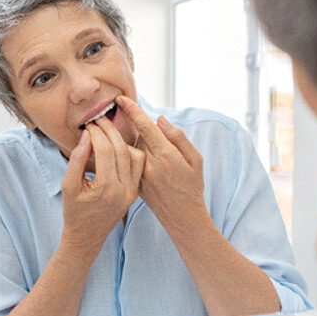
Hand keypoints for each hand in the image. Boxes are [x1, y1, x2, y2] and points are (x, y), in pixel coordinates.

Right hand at [60, 118, 144, 262]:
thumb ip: (76, 159)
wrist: (87, 236)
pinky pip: (138, 165)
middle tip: (99, 120)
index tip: (89, 125)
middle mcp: (124, 190)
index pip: (105, 150)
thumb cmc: (74, 211)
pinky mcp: (135, 192)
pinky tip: (117, 145)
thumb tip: (87, 135)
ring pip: (134, 155)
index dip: (97, 134)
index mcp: (106, 189)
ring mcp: (132, 192)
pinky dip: (129, 151)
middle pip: (121, 150)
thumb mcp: (68, 185)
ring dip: (122, 140)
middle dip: (109, 131)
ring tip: (107, 130)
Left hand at [116, 96, 204, 229]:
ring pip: (131, 147)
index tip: (121, 98)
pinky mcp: (133, 182)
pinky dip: (130, 154)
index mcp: (166, 155)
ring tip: (151, 152)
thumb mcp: (196, 159)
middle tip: (151, 135)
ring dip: (136, 142)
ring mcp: (139, 175)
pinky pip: (127, 161)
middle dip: (139, 128)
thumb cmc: (192, 185)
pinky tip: (140, 159)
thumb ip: (178, 137)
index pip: (145, 126)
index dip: (132, 110)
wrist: (182, 216)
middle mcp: (150, 164)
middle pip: (137, 135)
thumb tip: (160, 120)